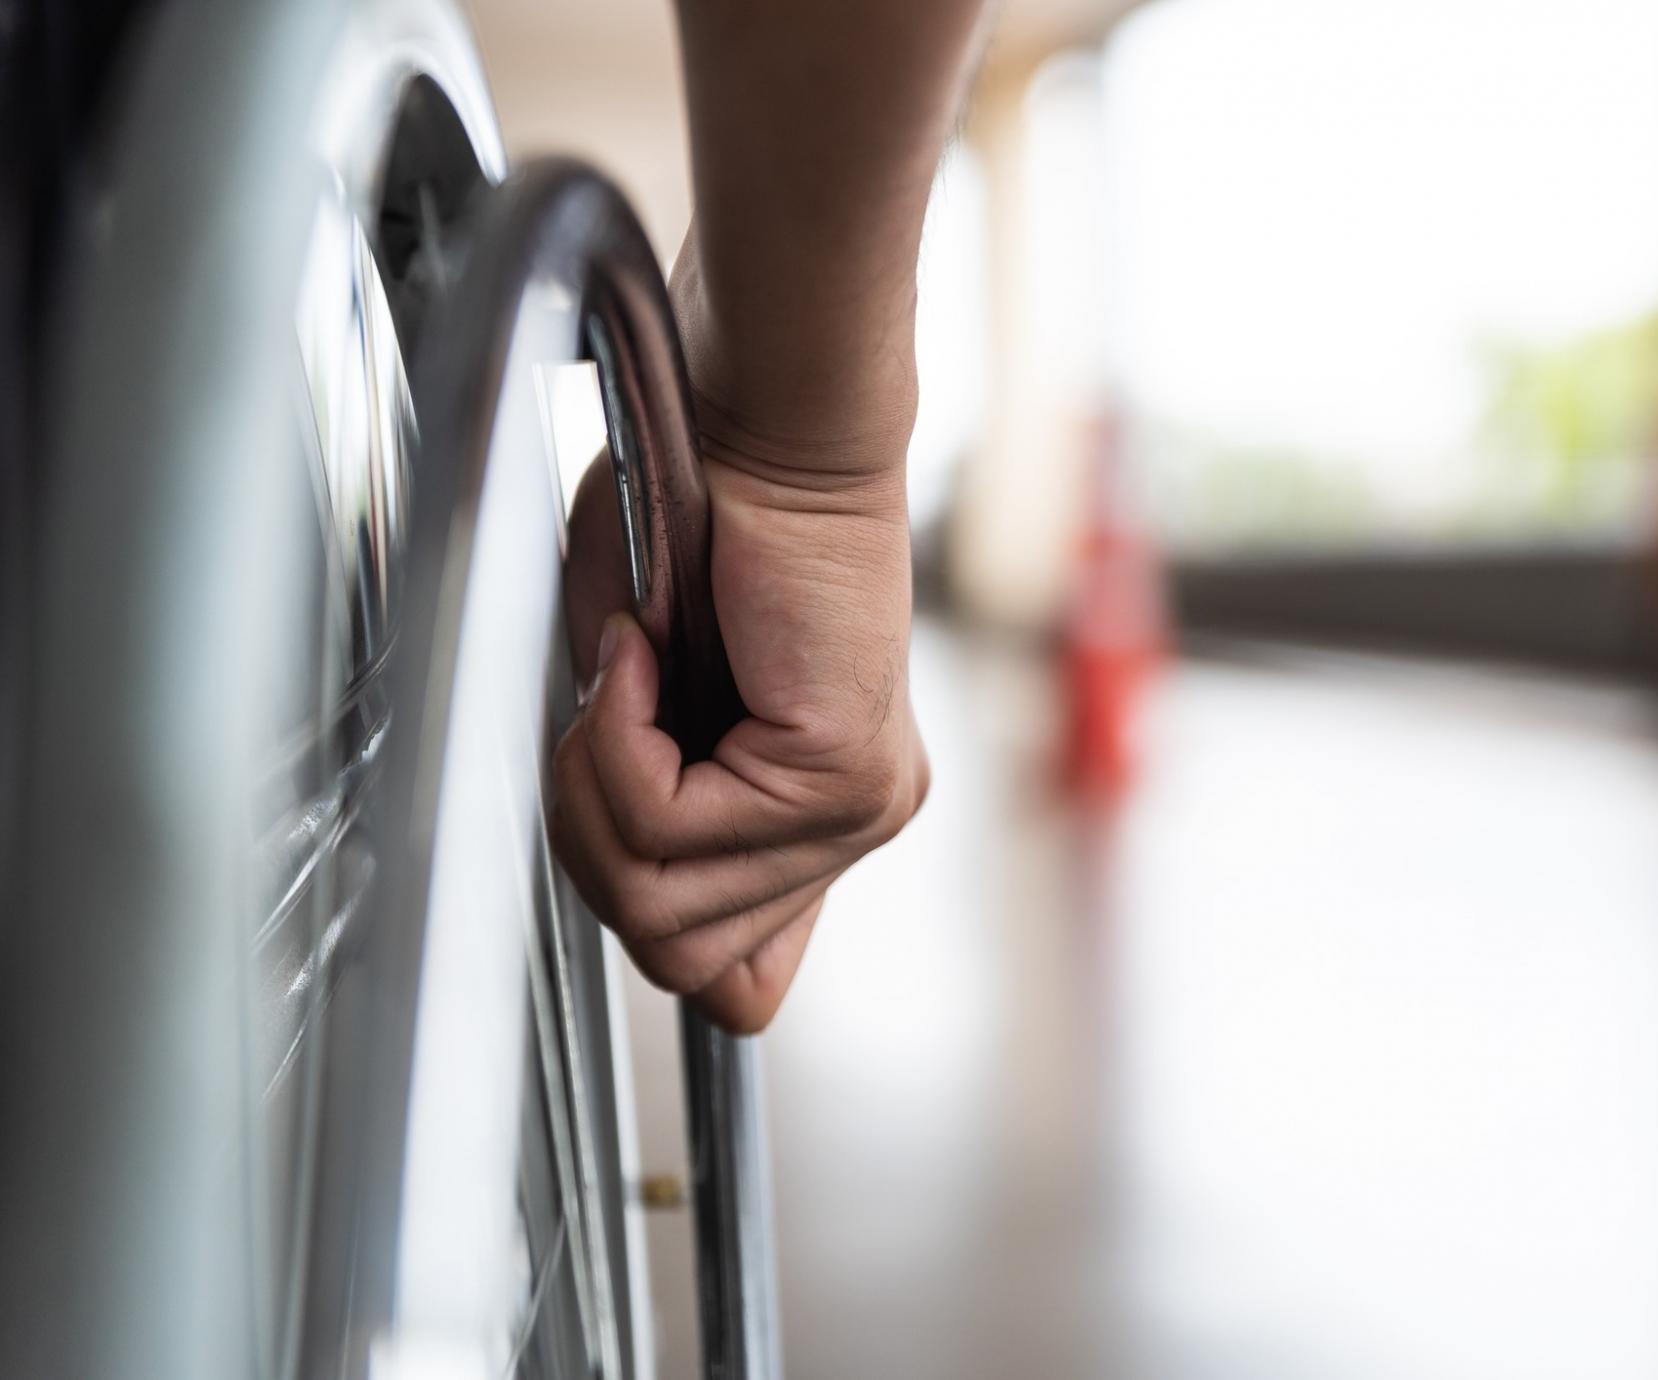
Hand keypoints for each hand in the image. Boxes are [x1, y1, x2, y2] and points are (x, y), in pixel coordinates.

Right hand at [550, 260, 928, 1033]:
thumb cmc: (690, 529)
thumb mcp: (641, 706)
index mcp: (813, 822)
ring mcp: (860, 809)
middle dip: (593, 843)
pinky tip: (645, 654)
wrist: (755, 425)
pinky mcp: (843, 771)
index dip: (645, 912)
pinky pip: (670, 826)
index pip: (739, 987)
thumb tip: (617, 888)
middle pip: (676, 962)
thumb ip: (640, 816)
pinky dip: (619, 738)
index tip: (616, 793)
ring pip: (662, 912)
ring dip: (599, 789)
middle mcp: (852, 826)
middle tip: (601, 717)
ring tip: (626, 678)